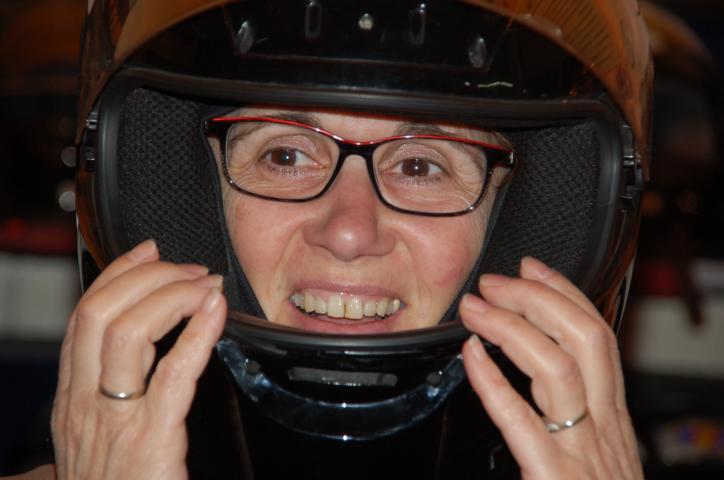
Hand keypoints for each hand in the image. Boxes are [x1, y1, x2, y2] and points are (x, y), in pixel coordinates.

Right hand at [51, 240, 225, 478]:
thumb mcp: (95, 436)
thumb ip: (108, 390)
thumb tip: (134, 351)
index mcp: (72, 398)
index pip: (85, 316)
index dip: (117, 273)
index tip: (148, 251)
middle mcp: (83, 403)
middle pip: (102, 312)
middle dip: (149, 276)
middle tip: (189, 269)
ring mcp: (113, 421)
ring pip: (128, 331)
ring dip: (172, 296)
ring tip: (205, 286)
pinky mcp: (150, 440)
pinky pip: (172, 374)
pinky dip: (197, 334)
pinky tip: (216, 313)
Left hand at [459, 256, 642, 478]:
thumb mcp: (595, 452)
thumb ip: (571, 412)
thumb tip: (534, 370)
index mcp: (610, 416)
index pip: (596, 335)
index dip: (564, 292)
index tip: (532, 267)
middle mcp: (603, 426)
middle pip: (584, 337)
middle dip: (536, 297)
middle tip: (493, 281)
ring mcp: (582, 452)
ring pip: (557, 368)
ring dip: (510, 327)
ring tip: (475, 309)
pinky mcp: (556, 479)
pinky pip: (522, 421)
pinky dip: (493, 381)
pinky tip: (470, 357)